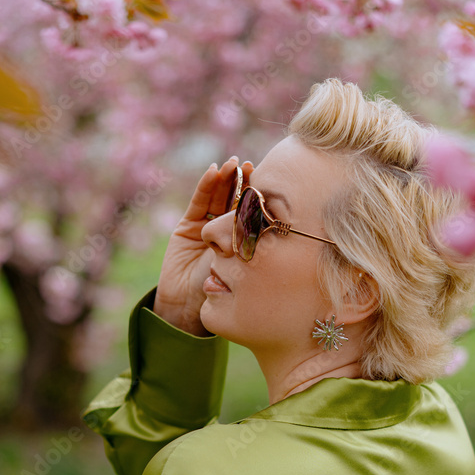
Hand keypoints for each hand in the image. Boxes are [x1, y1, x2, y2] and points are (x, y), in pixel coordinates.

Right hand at [153, 156, 253, 335]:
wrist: (192, 309)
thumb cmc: (227, 293)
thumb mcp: (248, 264)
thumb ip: (259, 243)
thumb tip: (287, 220)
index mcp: (244, 241)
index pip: (254, 210)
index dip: (260, 194)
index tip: (270, 179)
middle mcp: (226, 232)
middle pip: (235, 199)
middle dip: (243, 181)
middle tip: (253, 166)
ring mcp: (205, 228)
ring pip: (218, 196)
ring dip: (226, 179)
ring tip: (234, 164)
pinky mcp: (186, 227)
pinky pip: (198, 202)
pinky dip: (206, 185)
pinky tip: (214, 171)